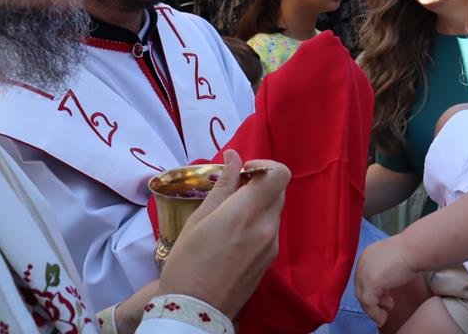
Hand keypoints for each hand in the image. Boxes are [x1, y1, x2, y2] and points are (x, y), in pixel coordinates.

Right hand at [159, 150, 289, 317]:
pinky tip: (235, 236)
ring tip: (229, 216)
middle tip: (232, 192)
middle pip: (278, 189)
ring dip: (259, 203)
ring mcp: (272, 244)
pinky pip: (271, 229)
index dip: (264, 164)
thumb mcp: (199, 219)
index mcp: (247, 213)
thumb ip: (223, 185)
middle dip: (259, 183)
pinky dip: (259, 222)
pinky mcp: (271, 259)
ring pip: (275, 209)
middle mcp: (267, 226)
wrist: (194, 310)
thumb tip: (234, 157)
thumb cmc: (188, 262)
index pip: (279, 173)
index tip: (243, 171)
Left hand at [355, 237, 419, 326]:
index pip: (363, 278)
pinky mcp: (370, 283)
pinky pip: (369, 304)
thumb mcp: (391, 262)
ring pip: (363, 298)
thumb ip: (383, 273)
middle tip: (386, 307)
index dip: (372, 291)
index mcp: (367, 256)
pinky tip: (382, 317)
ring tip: (384, 315)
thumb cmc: (409, 253)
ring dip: (373, 310)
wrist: (413, 250)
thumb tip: (383, 290)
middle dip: (373, 301)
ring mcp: (364, 273)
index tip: (383, 299)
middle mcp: (362, 263)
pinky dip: (374, 313)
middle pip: (361, 288)